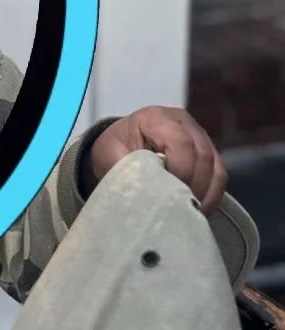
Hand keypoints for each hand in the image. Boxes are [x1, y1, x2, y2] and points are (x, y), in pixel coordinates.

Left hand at [89, 106, 227, 215]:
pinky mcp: (207, 151)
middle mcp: (182, 121)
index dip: (180, 170)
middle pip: (202, 155)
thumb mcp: (110, 157)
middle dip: (193, 186)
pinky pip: (219, 175)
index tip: (168, 194)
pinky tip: (197, 209)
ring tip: (188, 212)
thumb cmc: (114, 149)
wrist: (120, 145)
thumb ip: (128, 171)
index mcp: (156, 118)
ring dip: (204, 193)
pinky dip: (211, 195)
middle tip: (179, 208)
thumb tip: (148, 194)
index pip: (181, 142)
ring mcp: (198, 135)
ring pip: (215, 166)